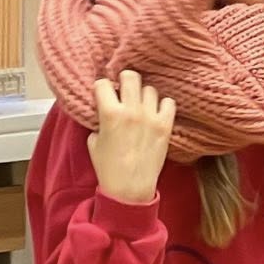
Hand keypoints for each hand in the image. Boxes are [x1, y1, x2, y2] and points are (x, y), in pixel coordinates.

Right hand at [87, 70, 175, 204]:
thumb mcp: (93, 140)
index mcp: (110, 113)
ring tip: (140, 105)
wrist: (130, 187)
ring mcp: (151, 117)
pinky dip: (163, 105)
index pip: (103, 83)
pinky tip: (156, 112)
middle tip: (123, 90)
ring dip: (143, 94)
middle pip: (131, 76)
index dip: (102, 88)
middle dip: (124, 80)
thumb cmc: (108, 166)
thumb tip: (103, 109)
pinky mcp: (166, 126)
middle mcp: (132, 111)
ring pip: (150, 89)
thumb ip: (98, 119)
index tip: (104, 93)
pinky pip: (169, 102)